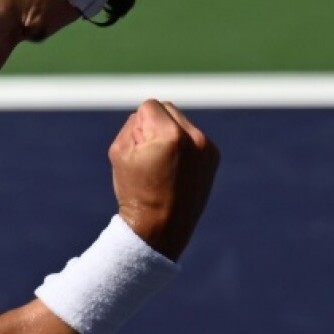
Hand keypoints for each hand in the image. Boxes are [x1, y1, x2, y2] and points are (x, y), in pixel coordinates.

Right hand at [109, 100, 219, 260]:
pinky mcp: (214, 156)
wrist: (161, 227)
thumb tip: (146, 115)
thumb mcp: (119, 152)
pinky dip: (182, 147)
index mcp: (170, 135)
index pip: (149, 106)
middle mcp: (195, 137)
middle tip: (149, 157)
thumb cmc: (135, 190)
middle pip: (168, 109)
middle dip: (154, 126)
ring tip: (162, 164)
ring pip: (181, 122)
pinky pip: (193, 137)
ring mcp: (207, 147)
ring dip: (169, 134)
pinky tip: (175, 169)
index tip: (139, 151)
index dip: (137, 126)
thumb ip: (131, 124)